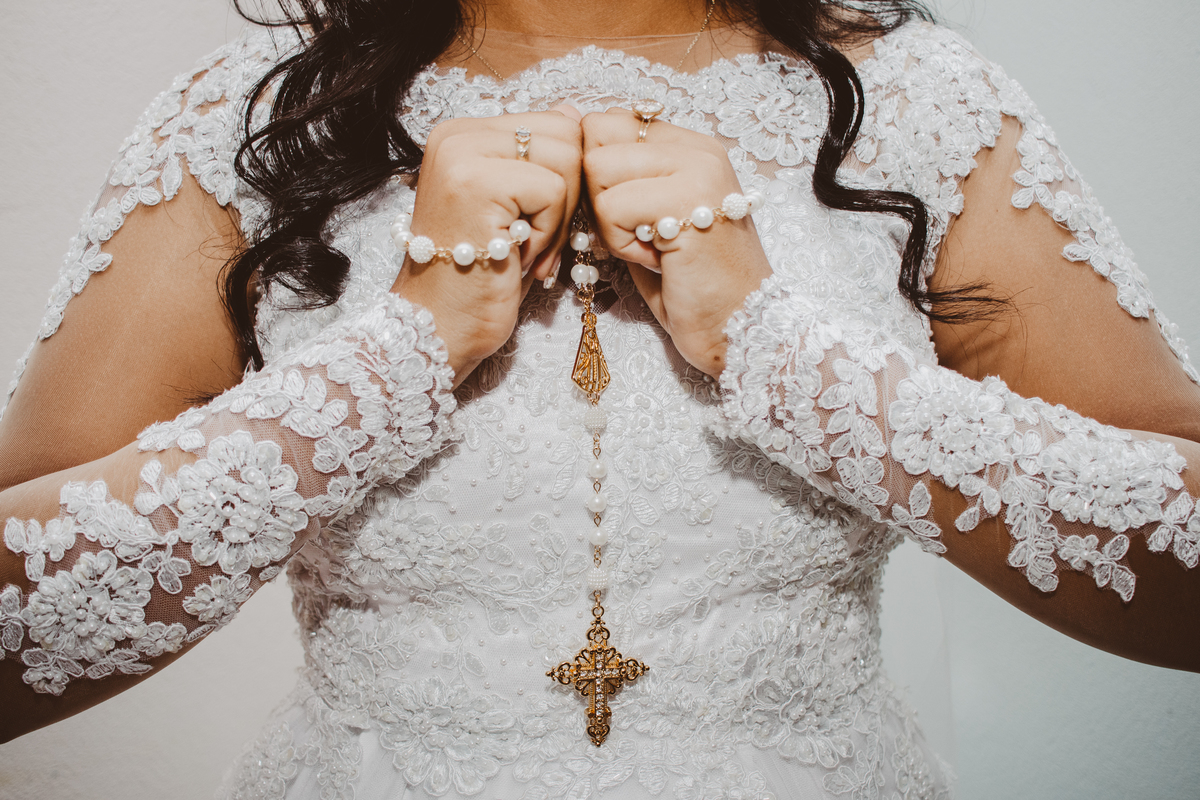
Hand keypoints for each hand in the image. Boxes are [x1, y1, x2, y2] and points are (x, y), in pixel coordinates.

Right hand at [391, 108, 581, 384]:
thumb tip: (575, 113)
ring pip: (566, 159)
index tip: (533, 226)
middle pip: (566, 136)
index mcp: (462, 133)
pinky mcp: (476, 181)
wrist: (439, 327)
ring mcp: (461, 154)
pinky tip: (519, 258)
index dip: (564, 181)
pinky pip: (554, 190)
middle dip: (567, 196)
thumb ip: (540, 159)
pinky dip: (548, 233)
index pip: (554, 124)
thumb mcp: (516, 208)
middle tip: (533, 242)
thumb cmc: (481, 276)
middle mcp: (456, 134)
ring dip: (559, 217)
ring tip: (524, 250)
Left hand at [581, 108, 772, 376]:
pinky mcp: (689, 200)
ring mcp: (697, 169)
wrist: (739, 329)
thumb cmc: (692, 285)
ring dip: (609, 221)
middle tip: (639, 234)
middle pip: (594, 138)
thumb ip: (621, 182)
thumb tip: (572, 147)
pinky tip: (658, 261)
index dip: (596, 172)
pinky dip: (621, 244)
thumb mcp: (652, 221)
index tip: (627, 215)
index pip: (606, 122)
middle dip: (597, 194)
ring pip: (597, 170)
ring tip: (652, 248)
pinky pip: (611, 208)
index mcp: (690, 146)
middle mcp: (698, 149)